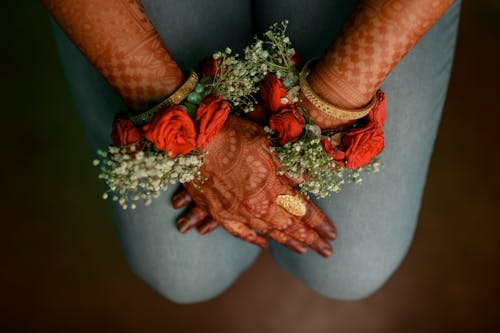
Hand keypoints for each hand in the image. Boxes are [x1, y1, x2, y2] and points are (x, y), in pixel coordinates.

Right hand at [172, 115, 335, 256]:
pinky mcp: (220, 213)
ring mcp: (238, 212)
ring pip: (270, 233)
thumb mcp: (269, 143)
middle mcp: (259, 205)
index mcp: (274, 187)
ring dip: (289, 243)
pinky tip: (265, 245)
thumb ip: (291, 164)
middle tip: (326, 252)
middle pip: (291, 227)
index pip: (305, 211)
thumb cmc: (233, 134)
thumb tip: (311, 176)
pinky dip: (255, 241)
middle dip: (312, 240)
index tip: (333, 235)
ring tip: (303, 251)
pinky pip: (241, 233)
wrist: (194, 140)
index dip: (320, 224)